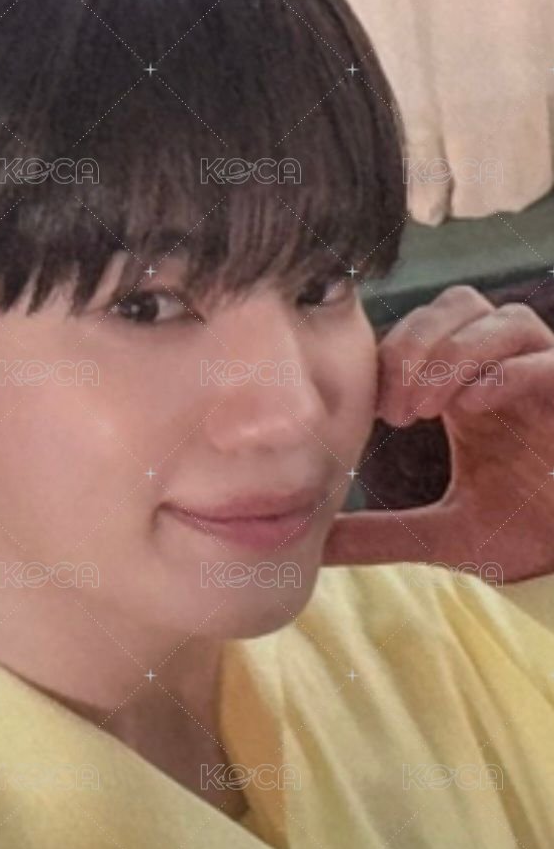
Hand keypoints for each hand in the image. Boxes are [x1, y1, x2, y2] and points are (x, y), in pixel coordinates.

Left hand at [322, 285, 553, 581]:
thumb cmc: (521, 539)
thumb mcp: (437, 535)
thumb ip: (376, 534)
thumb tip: (318, 544)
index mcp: (471, 387)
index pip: (424, 329)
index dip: (393, 354)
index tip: (374, 410)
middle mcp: (510, 370)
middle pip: (459, 304)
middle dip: (416, 344)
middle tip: (394, 408)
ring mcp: (548, 379)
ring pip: (505, 320)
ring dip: (455, 354)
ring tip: (425, 409)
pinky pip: (547, 361)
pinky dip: (506, 373)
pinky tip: (470, 407)